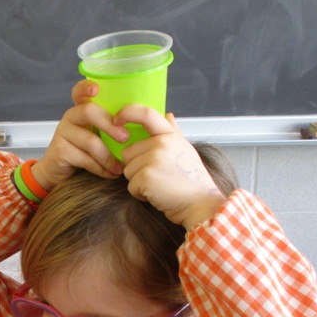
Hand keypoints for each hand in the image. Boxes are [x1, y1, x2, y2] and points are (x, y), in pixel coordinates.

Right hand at [30, 80, 126, 190]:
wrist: (60, 172)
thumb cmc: (87, 151)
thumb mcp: (101, 134)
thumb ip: (118, 125)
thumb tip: (160, 118)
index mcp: (82, 109)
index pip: (80, 92)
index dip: (86, 87)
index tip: (96, 89)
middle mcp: (71, 116)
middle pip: (89, 112)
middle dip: (109, 125)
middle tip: (125, 138)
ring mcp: (63, 133)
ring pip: (89, 141)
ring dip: (108, 156)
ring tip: (120, 168)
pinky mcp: (60, 151)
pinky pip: (85, 159)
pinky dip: (100, 168)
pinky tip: (109, 174)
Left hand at [115, 106, 226, 229]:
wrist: (200, 204)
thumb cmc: (192, 181)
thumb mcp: (185, 150)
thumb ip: (173, 132)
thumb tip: (168, 115)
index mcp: (170, 135)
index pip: (145, 113)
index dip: (126, 113)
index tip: (116, 120)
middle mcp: (162, 144)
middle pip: (128, 153)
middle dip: (137, 168)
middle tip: (158, 177)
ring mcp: (154, 159)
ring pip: (127, 170)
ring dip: (138, 182)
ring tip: (159, 186)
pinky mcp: (146, 176)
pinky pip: (131, 186)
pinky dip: (140, 194)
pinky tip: (157, 194)